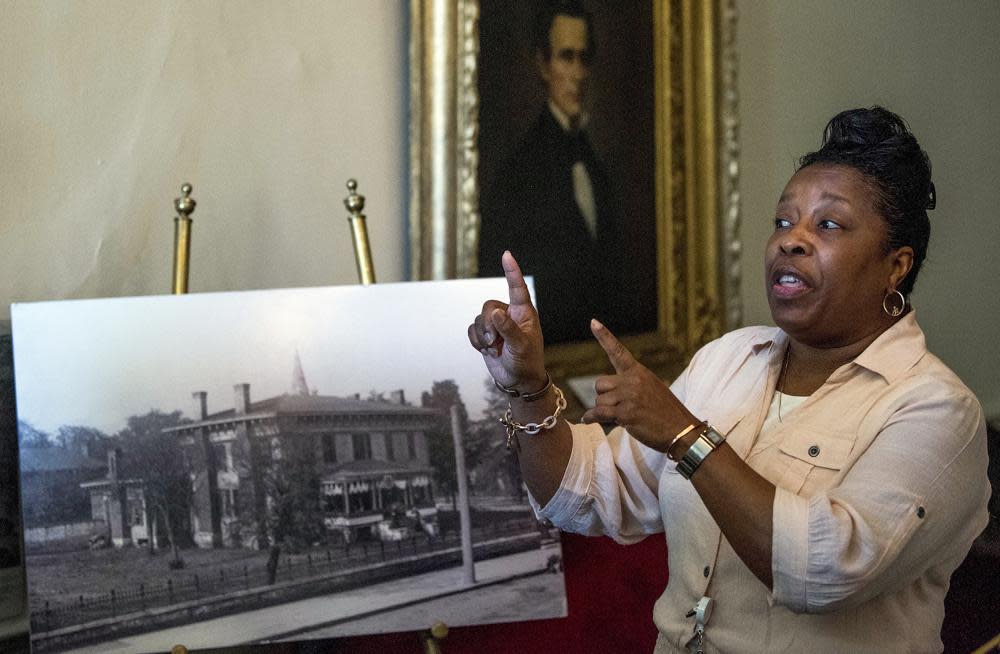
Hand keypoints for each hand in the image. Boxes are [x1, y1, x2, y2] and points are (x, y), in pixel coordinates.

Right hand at [467, 251, 546, 392]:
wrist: (518, 381)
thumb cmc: (527, 361)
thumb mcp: (521, 346)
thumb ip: (508, 329)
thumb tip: (496, 313)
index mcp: (524, 313)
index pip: (517, 288)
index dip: (512, 271)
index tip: (506, 255)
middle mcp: (509, 314)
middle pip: (488, 306)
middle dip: (488, 325)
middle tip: (495, 342)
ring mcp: (496, 325)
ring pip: (478, 319)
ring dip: (483, 337)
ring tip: (494, 349)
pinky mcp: (484, 335)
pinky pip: (472, 330)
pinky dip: (476, 342)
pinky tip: (488, 352)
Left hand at [581, 320, 698, 451]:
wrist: (682, 430)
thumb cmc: (666, 412)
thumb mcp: (652, 389)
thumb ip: (632, 385)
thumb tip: (609, 393)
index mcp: (639, 372)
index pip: (619, 351)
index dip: (604, 336)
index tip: (593, 322)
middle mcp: (633, 381)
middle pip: (599, 383)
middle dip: (603, 396)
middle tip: (616, 406)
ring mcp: (629, 396)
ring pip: (599, 401)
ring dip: (604, 411)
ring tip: (621, 417)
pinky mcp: (626, 413)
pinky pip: (598, 413)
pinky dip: (590, 418)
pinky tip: (587, 420)